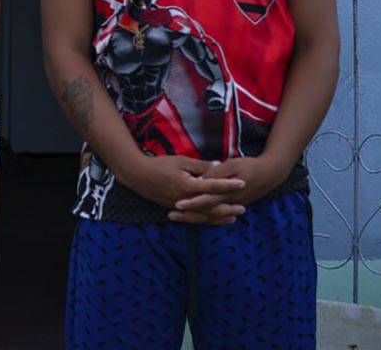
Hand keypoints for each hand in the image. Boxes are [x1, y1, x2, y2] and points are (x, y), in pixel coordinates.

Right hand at [118, 155, 246, 225]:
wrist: (137, 175)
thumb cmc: (159, 164)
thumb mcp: (180, 161)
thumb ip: (200, 165)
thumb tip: (218, 166)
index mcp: (187, 184)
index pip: (212, 186)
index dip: (228, 184)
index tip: (242, 183)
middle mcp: (185, 198)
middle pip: (210, 206)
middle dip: (227, 207)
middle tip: (243, 207)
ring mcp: (179, 205)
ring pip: (203, 215)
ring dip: (219, 217)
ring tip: (233, 217)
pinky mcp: (175, 208)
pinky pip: (194, 217)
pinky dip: (206, 219)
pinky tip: (214, 219)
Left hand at [174, 154, 290, 215]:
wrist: (271, 173)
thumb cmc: (250, 166)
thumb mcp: (232, 165)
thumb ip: (216, 173)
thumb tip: (201, 180)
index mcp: (226, 192)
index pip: (206, 200)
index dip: (192, 203)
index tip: (177, 204)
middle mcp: (228, 202)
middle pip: (205, 212)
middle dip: (188, 214)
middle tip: (170, 215)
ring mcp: (232, 206)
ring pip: (210, 216)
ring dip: (193, 217)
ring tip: (177, 217)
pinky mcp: (234, 205)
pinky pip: (216, 215)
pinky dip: (204, 217)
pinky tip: (193, 217)